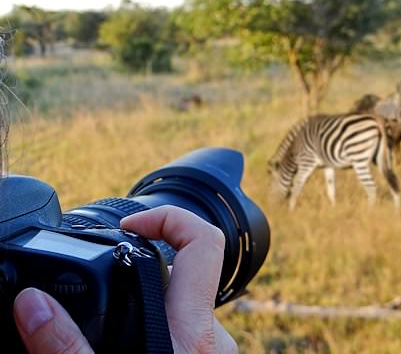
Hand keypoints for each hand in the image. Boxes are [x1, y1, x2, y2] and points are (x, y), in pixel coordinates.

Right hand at [13, 205, 237, 353]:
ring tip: (112, 328)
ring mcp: (212, 351)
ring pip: (180, 309)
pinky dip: (157, 331)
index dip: (168, 217)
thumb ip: (64, 349)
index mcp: (190, 333)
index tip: (131, 223)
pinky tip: (132, 348)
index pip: (203, 242)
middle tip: (104, 287)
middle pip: (183, 276)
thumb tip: (31, 304)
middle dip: (141, 276)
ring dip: (147, 309)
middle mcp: (211, 337)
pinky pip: (183, 333)